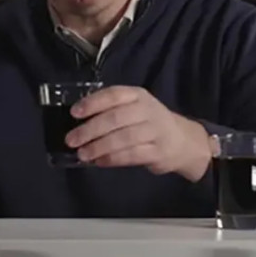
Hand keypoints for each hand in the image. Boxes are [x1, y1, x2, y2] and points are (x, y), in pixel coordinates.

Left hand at [65, 86, 212, 180]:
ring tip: (83, 154)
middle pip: (116, 118)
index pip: (113, 95)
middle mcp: (147, 110)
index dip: (92, 103)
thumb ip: (111, 110)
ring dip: (99, 147)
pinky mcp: (158, 151)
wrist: (183, 141)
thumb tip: (78, 123)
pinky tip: (99, 161)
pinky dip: (113, 159)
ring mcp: (155, 131)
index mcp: (138, 95)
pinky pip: (132, 155)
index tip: (74, 113)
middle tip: (72, 139)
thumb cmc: (149, 123)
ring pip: (123, 138)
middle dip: (90, 129)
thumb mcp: (134, 107)